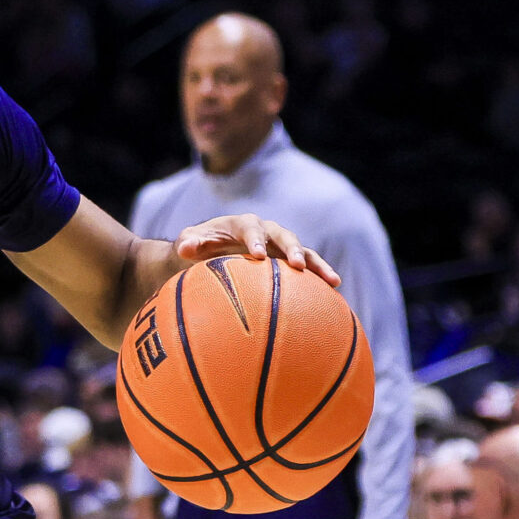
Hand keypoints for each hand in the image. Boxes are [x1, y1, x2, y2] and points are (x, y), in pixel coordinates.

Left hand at [173, 215, 340, 287]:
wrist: (208, 253)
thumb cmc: (197, 248)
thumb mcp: (189, 244)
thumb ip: (188, 243)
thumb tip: (185, 248)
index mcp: (242, 224)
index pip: (251, 228)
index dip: (255, 239)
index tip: (257, 255)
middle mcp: (266, 232)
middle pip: (284, 236)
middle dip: (291, 248)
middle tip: (297, 264)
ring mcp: (280, 246)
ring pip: (303, 252)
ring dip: (316, 265)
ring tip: (333, 281)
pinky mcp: (287, 262)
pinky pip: (307, 269)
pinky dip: (319, 279)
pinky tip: (334, 294)